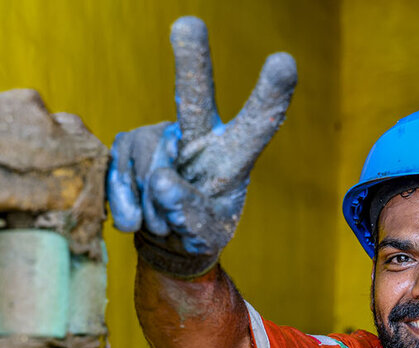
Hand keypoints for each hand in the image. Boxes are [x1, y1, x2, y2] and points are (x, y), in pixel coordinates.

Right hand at [108, 16, 296, 276]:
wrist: (166, 240)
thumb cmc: (199, 229)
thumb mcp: (206, 234)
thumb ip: (190, 214)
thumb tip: (162, 182)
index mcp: (234, 155)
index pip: (257, 124)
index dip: (270, 95)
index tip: (284, 63)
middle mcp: (199, 135)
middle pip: (194, 95)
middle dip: (192, 60)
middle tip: (189, 24)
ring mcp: (160, 137)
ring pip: (152, 160)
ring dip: (153, 204)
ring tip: (163, 221)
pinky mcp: (127, 145)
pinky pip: (122, 173)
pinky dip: (128, 202)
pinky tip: (138, 216)